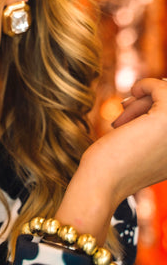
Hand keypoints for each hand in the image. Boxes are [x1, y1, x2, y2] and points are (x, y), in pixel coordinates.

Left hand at [56, 77, 166, 242]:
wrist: (103, 180)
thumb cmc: (118, 163)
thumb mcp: (146, 143)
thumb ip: (158, 124)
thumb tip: (164, 85)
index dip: (158, 107)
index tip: (136, 109)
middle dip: (151, 102)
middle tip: (126, 107)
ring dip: (146, 99)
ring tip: (124, 110)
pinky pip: (162, 87)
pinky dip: (147, 85)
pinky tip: (133, 92)